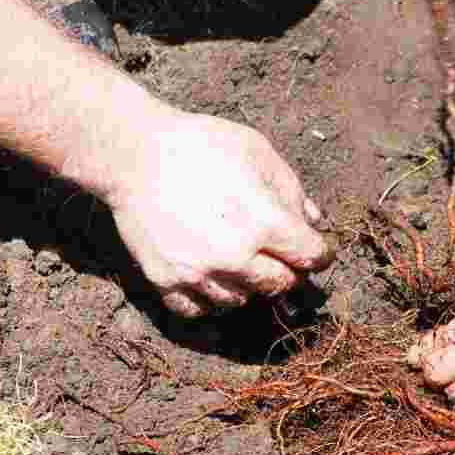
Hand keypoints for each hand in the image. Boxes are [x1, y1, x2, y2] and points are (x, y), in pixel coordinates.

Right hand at [88, 111, 334, 316]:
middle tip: (279, 255)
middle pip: (281, 285)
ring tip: (240, 260)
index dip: (320, 253)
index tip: (316, 251)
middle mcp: (235, 256)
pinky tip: (212, 276)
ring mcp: (198, 273)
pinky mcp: (166, 280)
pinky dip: (210, 298)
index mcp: (265, 222)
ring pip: (241, 301)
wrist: (134, 154)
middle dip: (287, 270)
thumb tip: (313, 222)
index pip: (311, 257)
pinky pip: (199, 309)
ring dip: (248, 285)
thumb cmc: (200, 144)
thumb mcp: (258, 152)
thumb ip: (291, 191)